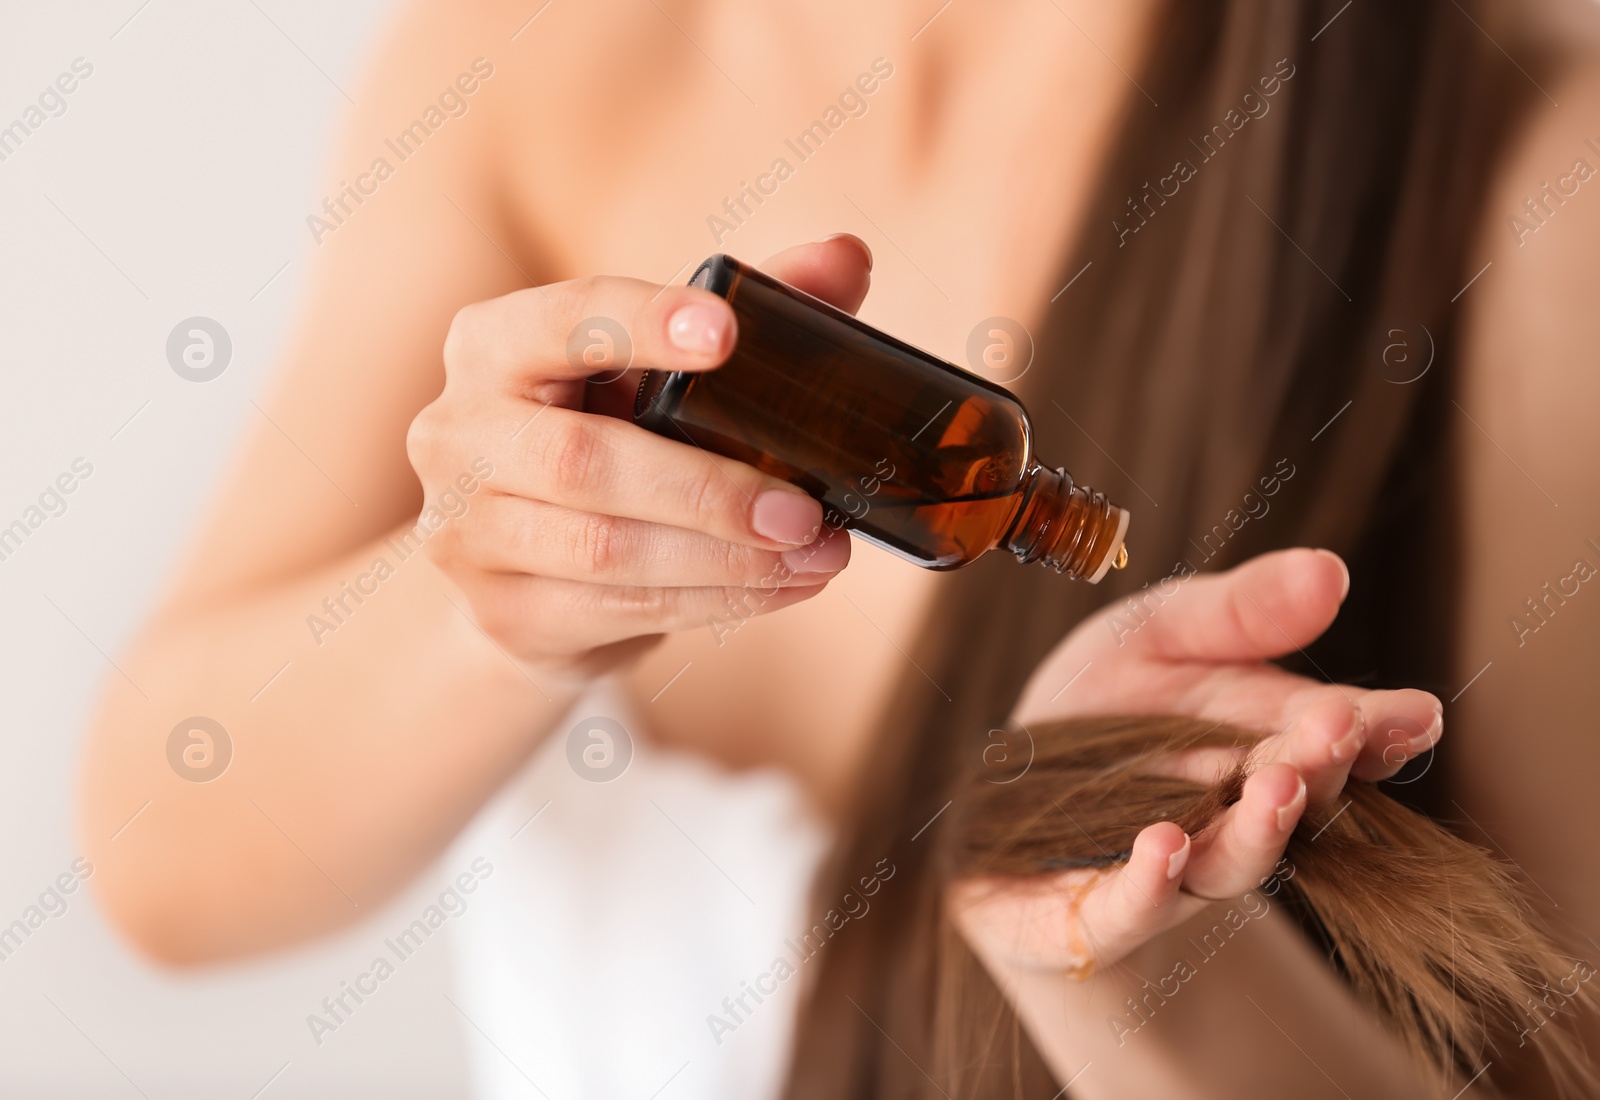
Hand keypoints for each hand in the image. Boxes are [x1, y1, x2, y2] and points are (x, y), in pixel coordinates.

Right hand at [405, 236, 873, 672]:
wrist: (530, 573)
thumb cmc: (611, 437)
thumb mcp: (663, 369)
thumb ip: (751, 308)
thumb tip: (847, 257)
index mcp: (493, 342)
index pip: (567, 320)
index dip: (643, 322)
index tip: (727, 333)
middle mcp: (458, 432)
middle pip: (584, 460)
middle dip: (708, 489)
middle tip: (805, 510)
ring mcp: (468, 531)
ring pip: (606, 548)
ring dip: (727, 558)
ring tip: (817, 555)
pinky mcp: (504, 612)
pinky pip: (621, 607)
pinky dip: (716, 600)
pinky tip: (780, 586)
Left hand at [950, 548, 1443, 974]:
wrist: (1014, 787)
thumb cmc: (1107, 700)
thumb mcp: (1161, 631)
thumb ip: (1240, 610)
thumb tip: (1331, 570)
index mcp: (1266, 743)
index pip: (1338, 737)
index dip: (1380, 728)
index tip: (1417, 713)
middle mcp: (1235, 815)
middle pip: (1293, 798)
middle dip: (1319, 763)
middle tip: (1341, 726)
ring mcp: (1174, 872)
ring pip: (1229, 863)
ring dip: (1259, 831)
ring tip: (1278, 788)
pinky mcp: (1097, 912)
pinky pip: (1130, 907)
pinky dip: (1150, 884)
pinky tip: (1162, 846)